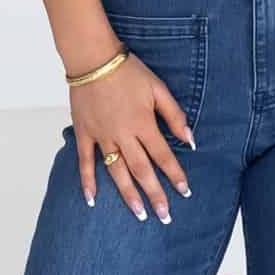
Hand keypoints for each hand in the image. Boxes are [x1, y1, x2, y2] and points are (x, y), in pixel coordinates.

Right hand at [73, 57, 194, 223]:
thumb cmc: (128, 71)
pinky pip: (85, 162)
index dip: (175, 176)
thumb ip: (174, 115)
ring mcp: (102, 136)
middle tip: (164, 216)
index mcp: (143, 124)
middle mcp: (123, 135)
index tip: (185, 193)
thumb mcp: (158, 88)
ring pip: (116, 171)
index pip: (163, 156)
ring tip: (139, 214)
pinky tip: (92, 199)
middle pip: (142, 171)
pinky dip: (87, 181)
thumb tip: (189, 139)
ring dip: (128, 195)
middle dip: (155, 195)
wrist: (93, 58)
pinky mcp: (84, 133)